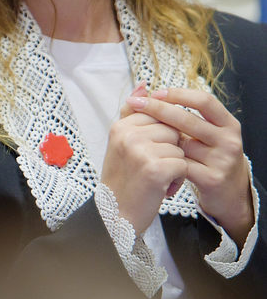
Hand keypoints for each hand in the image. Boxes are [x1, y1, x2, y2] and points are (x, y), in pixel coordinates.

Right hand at [100, 83, 186, 232]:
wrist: (115, 214)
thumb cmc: (123, 179)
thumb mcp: (122, 142)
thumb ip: (133, 112)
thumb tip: (144, 84)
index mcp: (120, 126)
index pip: (159, 116)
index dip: (161, 137)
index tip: (146, 154)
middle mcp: (127, 135)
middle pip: (171, 129)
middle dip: (169, 150)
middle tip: (150, 167)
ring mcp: (140, 151)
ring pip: (179, 146)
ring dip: (174, 165)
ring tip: (155, 178)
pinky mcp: (155, 169)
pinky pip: (182, 164)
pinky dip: (177, 179)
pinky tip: (161, 187)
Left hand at [130, 87, 252, 240]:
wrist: (226, 193)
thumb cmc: (205, 156)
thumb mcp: (199, 133)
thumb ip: (175, 112)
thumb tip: (142, 86)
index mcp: (228, 123)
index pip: (204, 101)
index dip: (178, 94)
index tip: (155, 92)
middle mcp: (229, 139)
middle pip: (188, 120)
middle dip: (158, 110)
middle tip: (135, 104)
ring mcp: (222, 160)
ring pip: (181, 144)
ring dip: (159, 140)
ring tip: (141, 136)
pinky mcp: (212, 179)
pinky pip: (179, 165)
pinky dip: (163, 161)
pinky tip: (151, 159)